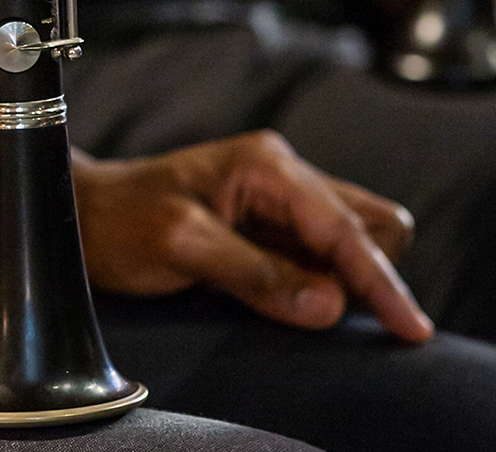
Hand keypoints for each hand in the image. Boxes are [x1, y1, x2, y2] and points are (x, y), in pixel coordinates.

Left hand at [73, 130, 432, 342]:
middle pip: (369, 222)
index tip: (410, 329)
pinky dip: (323, 278)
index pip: (344, 228)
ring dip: (344, 276)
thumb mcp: (181, 247)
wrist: (85, 213)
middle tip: (321, 309)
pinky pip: (323, 249)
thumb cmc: (123, 221)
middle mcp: (281, 171)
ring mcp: (279, 194)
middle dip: (367, 270)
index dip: (379, 281)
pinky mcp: (271, 220)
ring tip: (292, 301)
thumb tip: (329, 304)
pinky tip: (291, 296)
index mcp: (266, 165)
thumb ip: (255, 272)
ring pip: (352, 235)